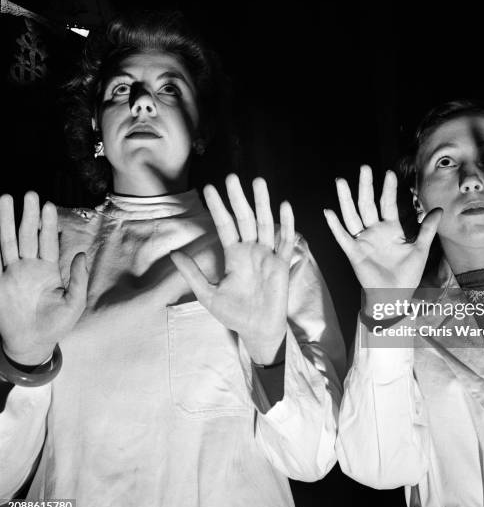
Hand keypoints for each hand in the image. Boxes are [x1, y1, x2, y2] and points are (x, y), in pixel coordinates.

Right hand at [0, 192, 87, 365]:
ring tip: (5, 199)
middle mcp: (29, 267)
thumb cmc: (56, 324)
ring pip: (9, 242)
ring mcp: (12, 274)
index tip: (48, 204)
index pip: (48, 241)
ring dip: (7, 222)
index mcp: (48, 270)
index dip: (48, 224)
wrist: (33, 344)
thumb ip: (78, 279)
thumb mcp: (74, 302)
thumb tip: (80, 254)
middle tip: (29, 194)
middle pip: (28, 235)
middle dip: (28, 215)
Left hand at [170, 175, 294, 364]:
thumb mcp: (208, 294)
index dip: (217, 207)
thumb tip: (173, 254)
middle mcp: (251, 249)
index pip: (224, 225)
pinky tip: (284, 206)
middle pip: (244, 218)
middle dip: (238, 198)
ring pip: (265, 223)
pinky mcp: (281, 264)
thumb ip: (192, 273)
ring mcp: (267, 255)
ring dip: (262, 203)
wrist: (256, 330)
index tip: (209, 188)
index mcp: (233, 254)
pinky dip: (286, 223)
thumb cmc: (233, 313)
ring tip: (259, 182)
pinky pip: (284, 241)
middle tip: (232, 176)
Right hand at [323, 166, 441, 314]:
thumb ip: (427, 229)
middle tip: (364, 168)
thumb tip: (439, 209)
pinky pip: (343, 237)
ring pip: (352, 215)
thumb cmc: (407, 274)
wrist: (395, 296)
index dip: (388, 189)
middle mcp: (374, 230)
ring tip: (340, 182)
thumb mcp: (420, 249)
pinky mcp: (354, 253)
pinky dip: (335, 226)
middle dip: (365, 186)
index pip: (387, 204)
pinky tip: (328, 212)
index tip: (389, 173)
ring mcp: (362, 240)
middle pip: (367, 204)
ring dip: (345, 199)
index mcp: (390, 228)